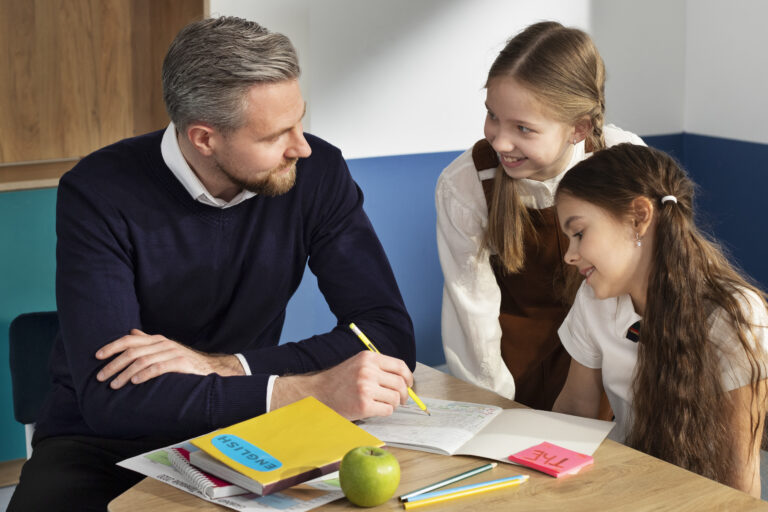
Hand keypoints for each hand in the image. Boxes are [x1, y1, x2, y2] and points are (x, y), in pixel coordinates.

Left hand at [95, 329, 244, 388]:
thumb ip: (148, 342)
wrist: (210, 369)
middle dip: (113, 364)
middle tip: (101, 377)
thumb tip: (132, 333)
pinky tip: (134, 382)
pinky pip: (158, 368)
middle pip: (132, 351)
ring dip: (125, 373)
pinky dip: (144, 375)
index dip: (112, 347)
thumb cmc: (183, 362)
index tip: (97, 356)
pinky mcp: (181, 363)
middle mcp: (163, 344)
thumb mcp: (164, 350)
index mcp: (157, 340)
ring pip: (142, 361)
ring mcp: (172, 352)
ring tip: (114, 384)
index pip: (129, 340)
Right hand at [272, 351, 412, 419]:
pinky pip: (387, 410)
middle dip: (404, 394)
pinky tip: (375, 409)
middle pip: (400, 384)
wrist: (319, 393)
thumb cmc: (340, 381)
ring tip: (381, 404)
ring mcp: (366, 388)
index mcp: (369, 358)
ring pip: (395, 398)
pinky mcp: (364, 405)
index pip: (400, 366)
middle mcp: (368, 371)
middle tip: (401, 400)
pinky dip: (384, 412)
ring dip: (392, 404)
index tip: (409, 385)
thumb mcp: (359, 365)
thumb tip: (405, 381)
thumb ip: (380, 369)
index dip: (408, 377)